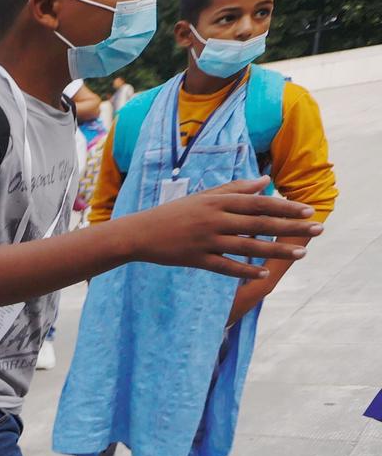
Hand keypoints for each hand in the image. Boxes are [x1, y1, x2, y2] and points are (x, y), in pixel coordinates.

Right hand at [128, 178, 319, 279]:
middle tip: (318, 229)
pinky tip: (263, 273)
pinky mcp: (195, 258)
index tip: (308, 211)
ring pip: (248, 246)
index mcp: (218, 202)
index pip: (258, 203)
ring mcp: (205, 240)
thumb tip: (266, 182)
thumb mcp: (204, 197)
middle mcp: (214, 219)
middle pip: (260, 223)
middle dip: (291, 226)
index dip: (285, 206)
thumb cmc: (174, 213)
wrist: (138, 233)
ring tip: (301, 253)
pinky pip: (225, 266)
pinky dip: (245, 270)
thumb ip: (235, 189)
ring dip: (276, 250)